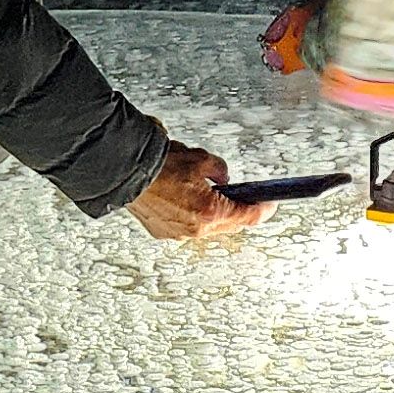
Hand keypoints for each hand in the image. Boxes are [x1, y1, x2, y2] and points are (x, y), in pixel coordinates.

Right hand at [130, 142, 268, 245]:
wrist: (123, 172)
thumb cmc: (157, 166)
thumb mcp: (200, 158)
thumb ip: (219, 170)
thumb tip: (221, 177)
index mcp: (209, 212)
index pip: (247, 216)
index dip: (263, 210)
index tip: (270, 205)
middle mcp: (194, 229)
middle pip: (227, 225)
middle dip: (235, 210)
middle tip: (239, 196)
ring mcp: (177, 233)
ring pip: (206, 226)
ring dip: (210, 212)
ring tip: (203, 191)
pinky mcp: (162, 232)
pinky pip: (185, 225)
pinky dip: (189, 214)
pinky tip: (183, 198)